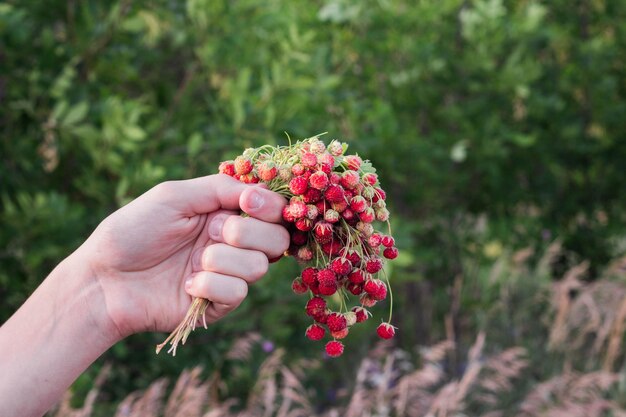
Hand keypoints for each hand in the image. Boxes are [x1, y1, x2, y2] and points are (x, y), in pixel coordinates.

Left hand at [78, 174, 289, 338]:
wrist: (104, 279)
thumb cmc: (133, 231)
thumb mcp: (174, 196)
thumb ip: (220, 188)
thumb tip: (260, 193)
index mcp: (225, 214)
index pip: (272, 210)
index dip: (270, 207)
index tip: (247, 205)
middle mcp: (233, 244)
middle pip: (277, 240)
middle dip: (249, 233)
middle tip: (214, 231)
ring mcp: (227, 275)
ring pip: (259, 266)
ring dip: (224, 259)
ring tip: (194, 261)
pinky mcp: (218, 305)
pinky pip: (237, 293)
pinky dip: (210, 286)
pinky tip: (186, 284)